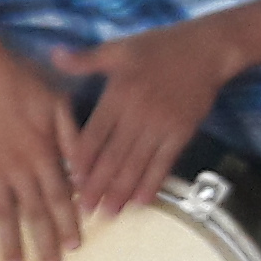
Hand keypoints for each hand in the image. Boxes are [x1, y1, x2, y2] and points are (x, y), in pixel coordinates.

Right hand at [0, 45, 83, 260]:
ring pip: (1, 212)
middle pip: (32, 212)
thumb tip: (85, 172)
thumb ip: (73, 139)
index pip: (59, 197)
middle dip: (43, 242)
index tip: (76, 247)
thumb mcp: (58, 103)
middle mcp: (17, 168)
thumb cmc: (23, 81)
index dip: (68, 223)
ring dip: (7, 241)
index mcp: (42, 153)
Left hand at [55, 20, 231, 218]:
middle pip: (113, 156)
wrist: (206, 49)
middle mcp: (137, 114)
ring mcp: (161, 126)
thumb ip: (86, 59)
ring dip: (121, 191)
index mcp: (117, 95)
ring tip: (109, 212)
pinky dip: (152, 183)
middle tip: (85, 210)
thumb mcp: (118, 48)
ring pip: (136, 165)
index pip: (94, 136)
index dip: (82, 162)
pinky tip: (141, 201)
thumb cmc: (159, 47)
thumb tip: (54, 55)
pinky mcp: (181, 133)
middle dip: (98, 186)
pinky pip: (164, 163)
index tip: (72, 182)